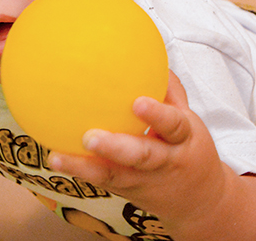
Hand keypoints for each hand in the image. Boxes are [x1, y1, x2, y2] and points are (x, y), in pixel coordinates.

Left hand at [46, 71, 226, 223]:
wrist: (200, 202)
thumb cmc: (189, 149)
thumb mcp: (189, 121)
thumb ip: (170, 92)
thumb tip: (148, 53)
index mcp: (183, 139)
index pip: (173, 125)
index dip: (157, 115)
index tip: (138, 102)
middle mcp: (163, 162)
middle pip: (141, 157)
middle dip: (116, 148)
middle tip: (89, 137)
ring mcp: (143, 180)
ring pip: (113, 176)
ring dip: (85, 167)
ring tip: (58, 156)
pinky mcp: (127, 192)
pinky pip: (102, 180)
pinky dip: (79, 170)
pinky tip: (55, 157)